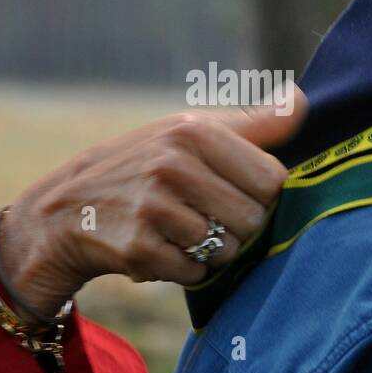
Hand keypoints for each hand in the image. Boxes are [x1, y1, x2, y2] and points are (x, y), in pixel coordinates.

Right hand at [0, 85, 307, 318]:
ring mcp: (153, 207)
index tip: (232, 192)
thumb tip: (303, 101)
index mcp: (194, 131)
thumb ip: (254, 124)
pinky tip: (161, 250)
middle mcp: (172, 163)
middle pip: (254, 219)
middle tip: (202, 217)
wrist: (68, 209)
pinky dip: (185, 270)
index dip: (259, 195)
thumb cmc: (147, 168)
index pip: (272, 180)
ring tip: (179, 232)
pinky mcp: (139, 248)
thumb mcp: (191, 134)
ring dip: (210, 251)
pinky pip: (195, 272)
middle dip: (236, 227)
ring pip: (227, 249)